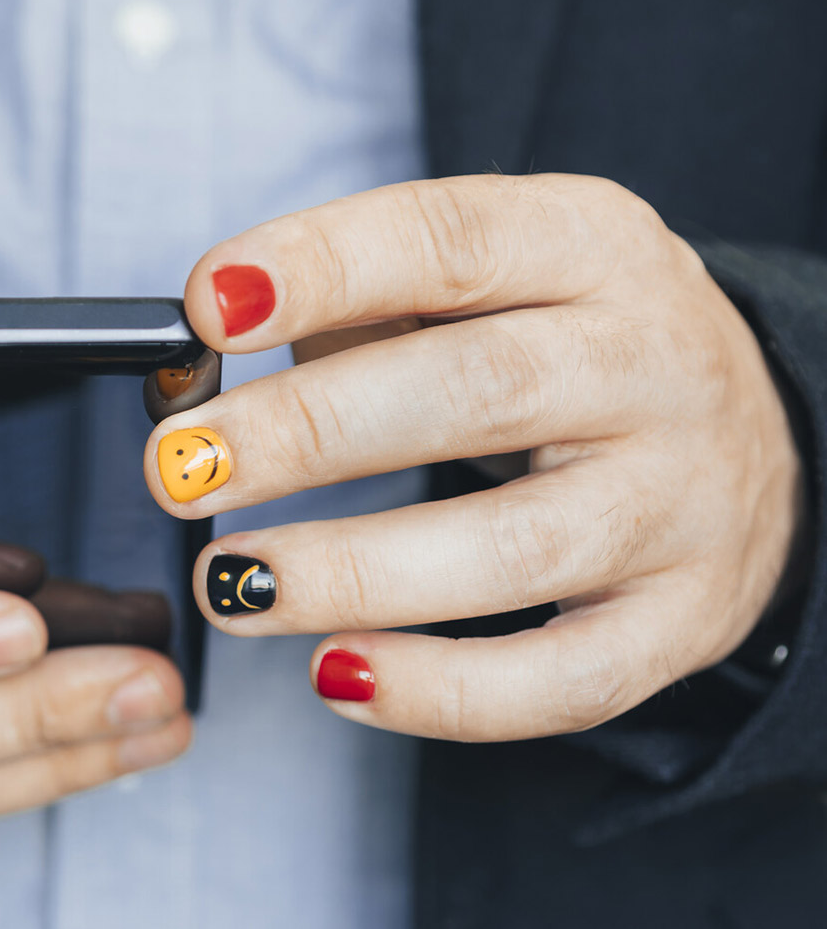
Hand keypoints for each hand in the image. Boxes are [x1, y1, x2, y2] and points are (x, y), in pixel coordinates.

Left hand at [146, 174, 803, 740]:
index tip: (206, 306)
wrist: (749, 440)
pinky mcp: (679, 620)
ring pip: (514, 549)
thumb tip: (201, 370)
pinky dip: (438, 691)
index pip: (448, 238)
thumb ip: (354, 305)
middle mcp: (650, 364)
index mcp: (590, 245)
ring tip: (228, 582)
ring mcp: (678, 501)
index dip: (319, 267)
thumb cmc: (561, 347)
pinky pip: (561, 680)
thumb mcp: (487, 280)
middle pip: (474, 391)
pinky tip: (334, 672)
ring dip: (349, 572)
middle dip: (306, 434)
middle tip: (179, 468)